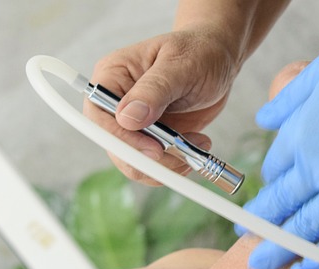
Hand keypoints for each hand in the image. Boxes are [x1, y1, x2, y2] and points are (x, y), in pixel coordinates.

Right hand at [84, 29, 238, 184]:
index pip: (100, 115)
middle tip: (182, 157)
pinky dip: (176, 165)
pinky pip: (154, 165)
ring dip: (166, 165)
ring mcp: (135, 125)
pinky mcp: (153, 139)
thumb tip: (127, 118)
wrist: (218, 60)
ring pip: (135, 162)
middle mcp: (117, 103)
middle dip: (148, 160)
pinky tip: (197, 147)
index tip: (155, 149)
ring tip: (195, 148)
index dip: (122, 139)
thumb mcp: (180, 64)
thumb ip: (154, 90)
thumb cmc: (199, 52)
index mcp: (112, 76)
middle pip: (115, 146)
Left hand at [242, 9, 318, 268]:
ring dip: (278, 251)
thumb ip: (289, 99)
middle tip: (245, 246)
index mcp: (299, 137)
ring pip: (303, 232)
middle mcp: (316, 172)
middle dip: (258, 229)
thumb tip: (264, 120)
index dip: (268, 185)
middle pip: (278, 208)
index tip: (268, 195)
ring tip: (260, 267)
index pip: (273, 171)